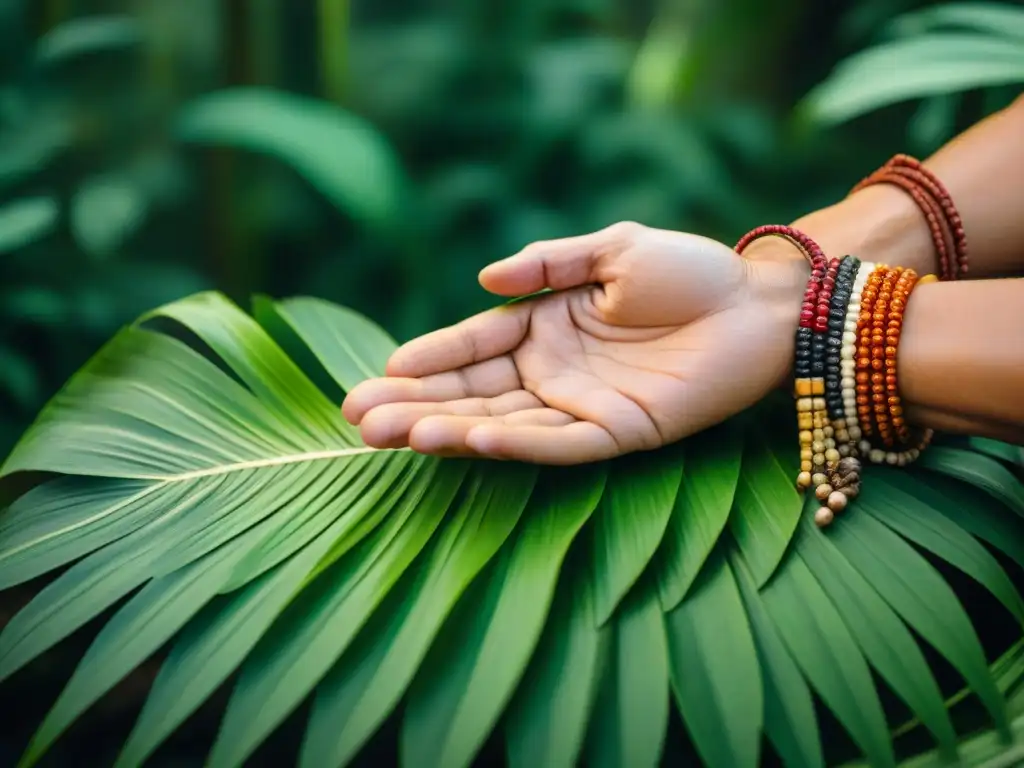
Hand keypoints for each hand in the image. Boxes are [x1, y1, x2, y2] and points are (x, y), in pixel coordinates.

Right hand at [342, 222, 808, 463]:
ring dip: (450, 429)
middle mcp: (556, 372)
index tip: (380, 373)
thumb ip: (549, 263)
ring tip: (394, 436)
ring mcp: (584, 406)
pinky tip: (472, 437)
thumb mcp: (612, 249)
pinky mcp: (621, 433)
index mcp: (548, 327)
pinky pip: (561, 443)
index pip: (475, 346)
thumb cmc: (690, 271)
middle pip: (475, 391)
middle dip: (417, 406)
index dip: (429, 359)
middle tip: (359, 421)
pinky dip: (516, 442)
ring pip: (505, 422)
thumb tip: (484, 281)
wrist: (759, 303)